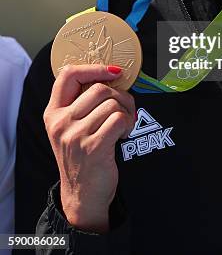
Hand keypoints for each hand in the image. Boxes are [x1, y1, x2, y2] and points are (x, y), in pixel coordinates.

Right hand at [43, 64, 134, 232]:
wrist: (83, 195)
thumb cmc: (83, 156)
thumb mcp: (71, 128)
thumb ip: (82, 103)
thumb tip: (113, 75)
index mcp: (53, 113)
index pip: (68, 75)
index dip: (94, 68)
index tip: (113, 72)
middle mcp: (60, 123)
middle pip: (99, 89)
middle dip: (120, 96)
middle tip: (124, 110)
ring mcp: (75, 136)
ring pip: (112, 104)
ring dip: (126, 111)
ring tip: (123, 125)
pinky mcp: (93, 147)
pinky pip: (119, 119)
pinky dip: (128, 124)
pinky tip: (123, 134)